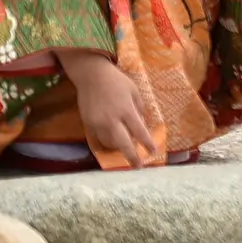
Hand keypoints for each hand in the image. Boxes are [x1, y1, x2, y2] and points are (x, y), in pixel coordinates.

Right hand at [57, 48, 154, 168]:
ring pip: (109, 143)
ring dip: (119, 149)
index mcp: (126, 110)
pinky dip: (107, 142)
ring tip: (127, 152)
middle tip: (138, 166)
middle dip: (132, 157)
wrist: (91, 75)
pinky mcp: (88, 123)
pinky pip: (99, 138)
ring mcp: (98, 123)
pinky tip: (113, 142)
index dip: (147, 143)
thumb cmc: (117, 81)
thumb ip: (139, 108)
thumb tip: (142, 125)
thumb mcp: (134, 91)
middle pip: (123, 144)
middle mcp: (112, 119)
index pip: (139, 131)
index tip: (153, 151)